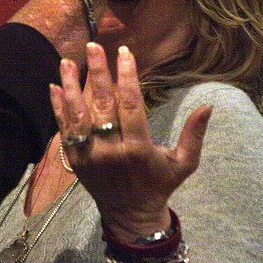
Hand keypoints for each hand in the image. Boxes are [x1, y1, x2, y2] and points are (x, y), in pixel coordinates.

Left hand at [49, 43, 211, 240]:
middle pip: (102, 105)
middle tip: (92, 46)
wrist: (130, 216)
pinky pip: (64, 130)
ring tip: (66, 62)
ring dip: (70, 87)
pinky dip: (58, 108)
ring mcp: (89, 156)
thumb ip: (195, 134)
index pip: (130, 105)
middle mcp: (111, 151)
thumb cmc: (160, 185)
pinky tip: (53, 87)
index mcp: (138, 149)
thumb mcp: (185, 163)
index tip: (124, 52)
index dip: (126, 77)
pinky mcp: (75, 160)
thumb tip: (209, 106)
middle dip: (98, 73)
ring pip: (77, 115)